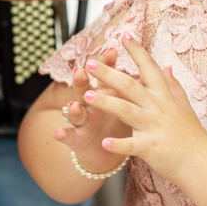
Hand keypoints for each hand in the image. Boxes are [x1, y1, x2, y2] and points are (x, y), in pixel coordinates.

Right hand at [53, 46, 131, 173]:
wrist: (105, 155)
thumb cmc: (116, 125)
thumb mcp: (124, 104)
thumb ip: (130, 85)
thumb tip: (148, 64)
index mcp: (104, 95)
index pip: (105, 76)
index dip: (107, 64)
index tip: (113, 51)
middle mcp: (90, 106)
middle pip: (84, 90)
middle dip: (82, 81)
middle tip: (81, 71)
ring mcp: (82, 122)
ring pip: (75, 113)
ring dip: (74, 108)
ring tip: (73, 105)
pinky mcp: (76, 140)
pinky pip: (68, 136)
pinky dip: (62, 134)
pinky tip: (58, 132)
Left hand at [82, 32, 206, 180]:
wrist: (202, 163)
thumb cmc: (191, 135)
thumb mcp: (184, 105)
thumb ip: (172, 85)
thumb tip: (166, 66)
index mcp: (163, 96)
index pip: (149, 68)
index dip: (137, 51)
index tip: (124, 34)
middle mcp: (157, 108)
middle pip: (130, 86)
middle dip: (109, 74)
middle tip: (91, 63)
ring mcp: (154, 127)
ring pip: (127, 111)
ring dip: (106, 102)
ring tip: (87, 96)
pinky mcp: (151, 147)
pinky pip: (131, 145)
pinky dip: (118, 144)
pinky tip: (104, 143)